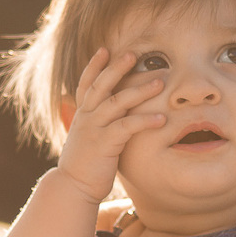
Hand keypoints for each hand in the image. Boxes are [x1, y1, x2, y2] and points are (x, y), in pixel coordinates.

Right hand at [56, 48, 166, 203]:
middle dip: (117, 68)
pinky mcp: (105, 144)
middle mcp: (86, 118)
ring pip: (116, 102)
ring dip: (139, 91)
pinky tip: (163, 118)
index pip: (86, 84)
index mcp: (82, 114)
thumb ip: (95, 123)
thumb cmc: (85, 164)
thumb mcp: (86, 138)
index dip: (94, 66)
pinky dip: (145, 121)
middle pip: (101, 86)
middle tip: (134, 54)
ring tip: (161, 82)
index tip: (105, 49)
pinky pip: (126, 127)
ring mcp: (94, 130)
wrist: (72, 187)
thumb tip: (105, 113)